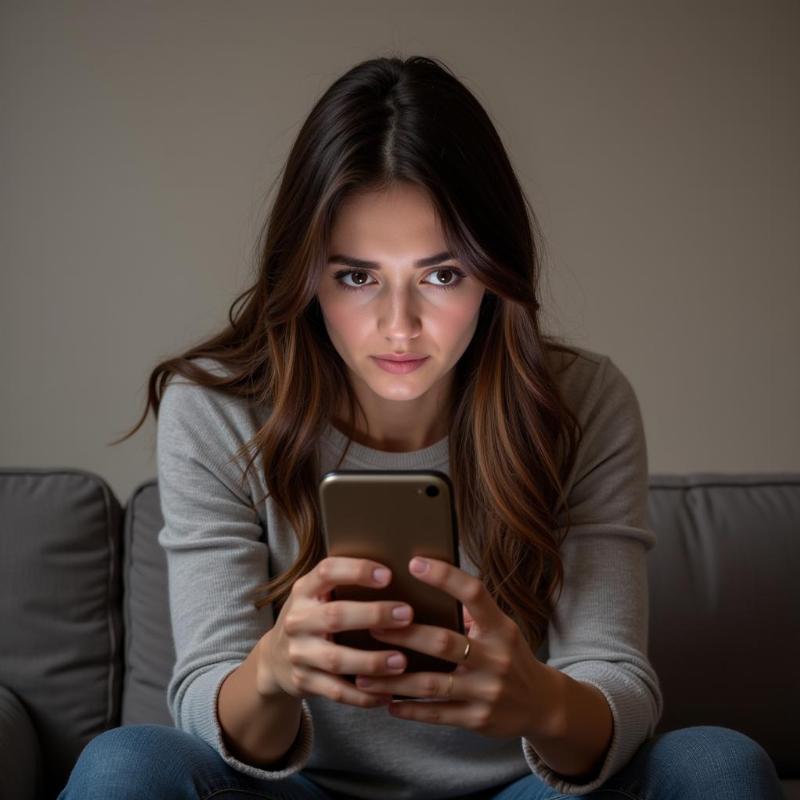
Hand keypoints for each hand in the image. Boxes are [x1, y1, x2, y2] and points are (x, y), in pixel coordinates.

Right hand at [258, 556, 415, 707]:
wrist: (274, 659)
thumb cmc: (311, 618)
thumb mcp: (316, 595)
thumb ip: (343, 583)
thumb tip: (401, 572)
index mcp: (304, 590)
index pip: (327, 572)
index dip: (357, 571)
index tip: (388, 575)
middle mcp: (298, 620)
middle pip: (336, 616)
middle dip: (374, 615)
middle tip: (407, 615)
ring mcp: (299, 653)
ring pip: (337, 659)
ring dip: (372, 661)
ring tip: (402, 661)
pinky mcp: (303, 681)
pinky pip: (336, 692)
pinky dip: (363, 696)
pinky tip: (387, 694)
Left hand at [355, 556, 555, 738]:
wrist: (541, 704)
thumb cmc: (509, 654)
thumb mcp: (501, 628)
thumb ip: (469, 612)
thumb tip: (422, 587)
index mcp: (500, 627)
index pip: (474, 593)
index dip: (445, 576)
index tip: (414, 563)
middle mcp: (495, 658)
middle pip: (443, 642)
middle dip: (405, 635)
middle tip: (371, 626)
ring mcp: (487, 691)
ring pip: (432, 684)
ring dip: (394, 680)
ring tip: (363, 674)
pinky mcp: (478, 719)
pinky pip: (436, 713)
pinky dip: (409, 708)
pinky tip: (386, 702)